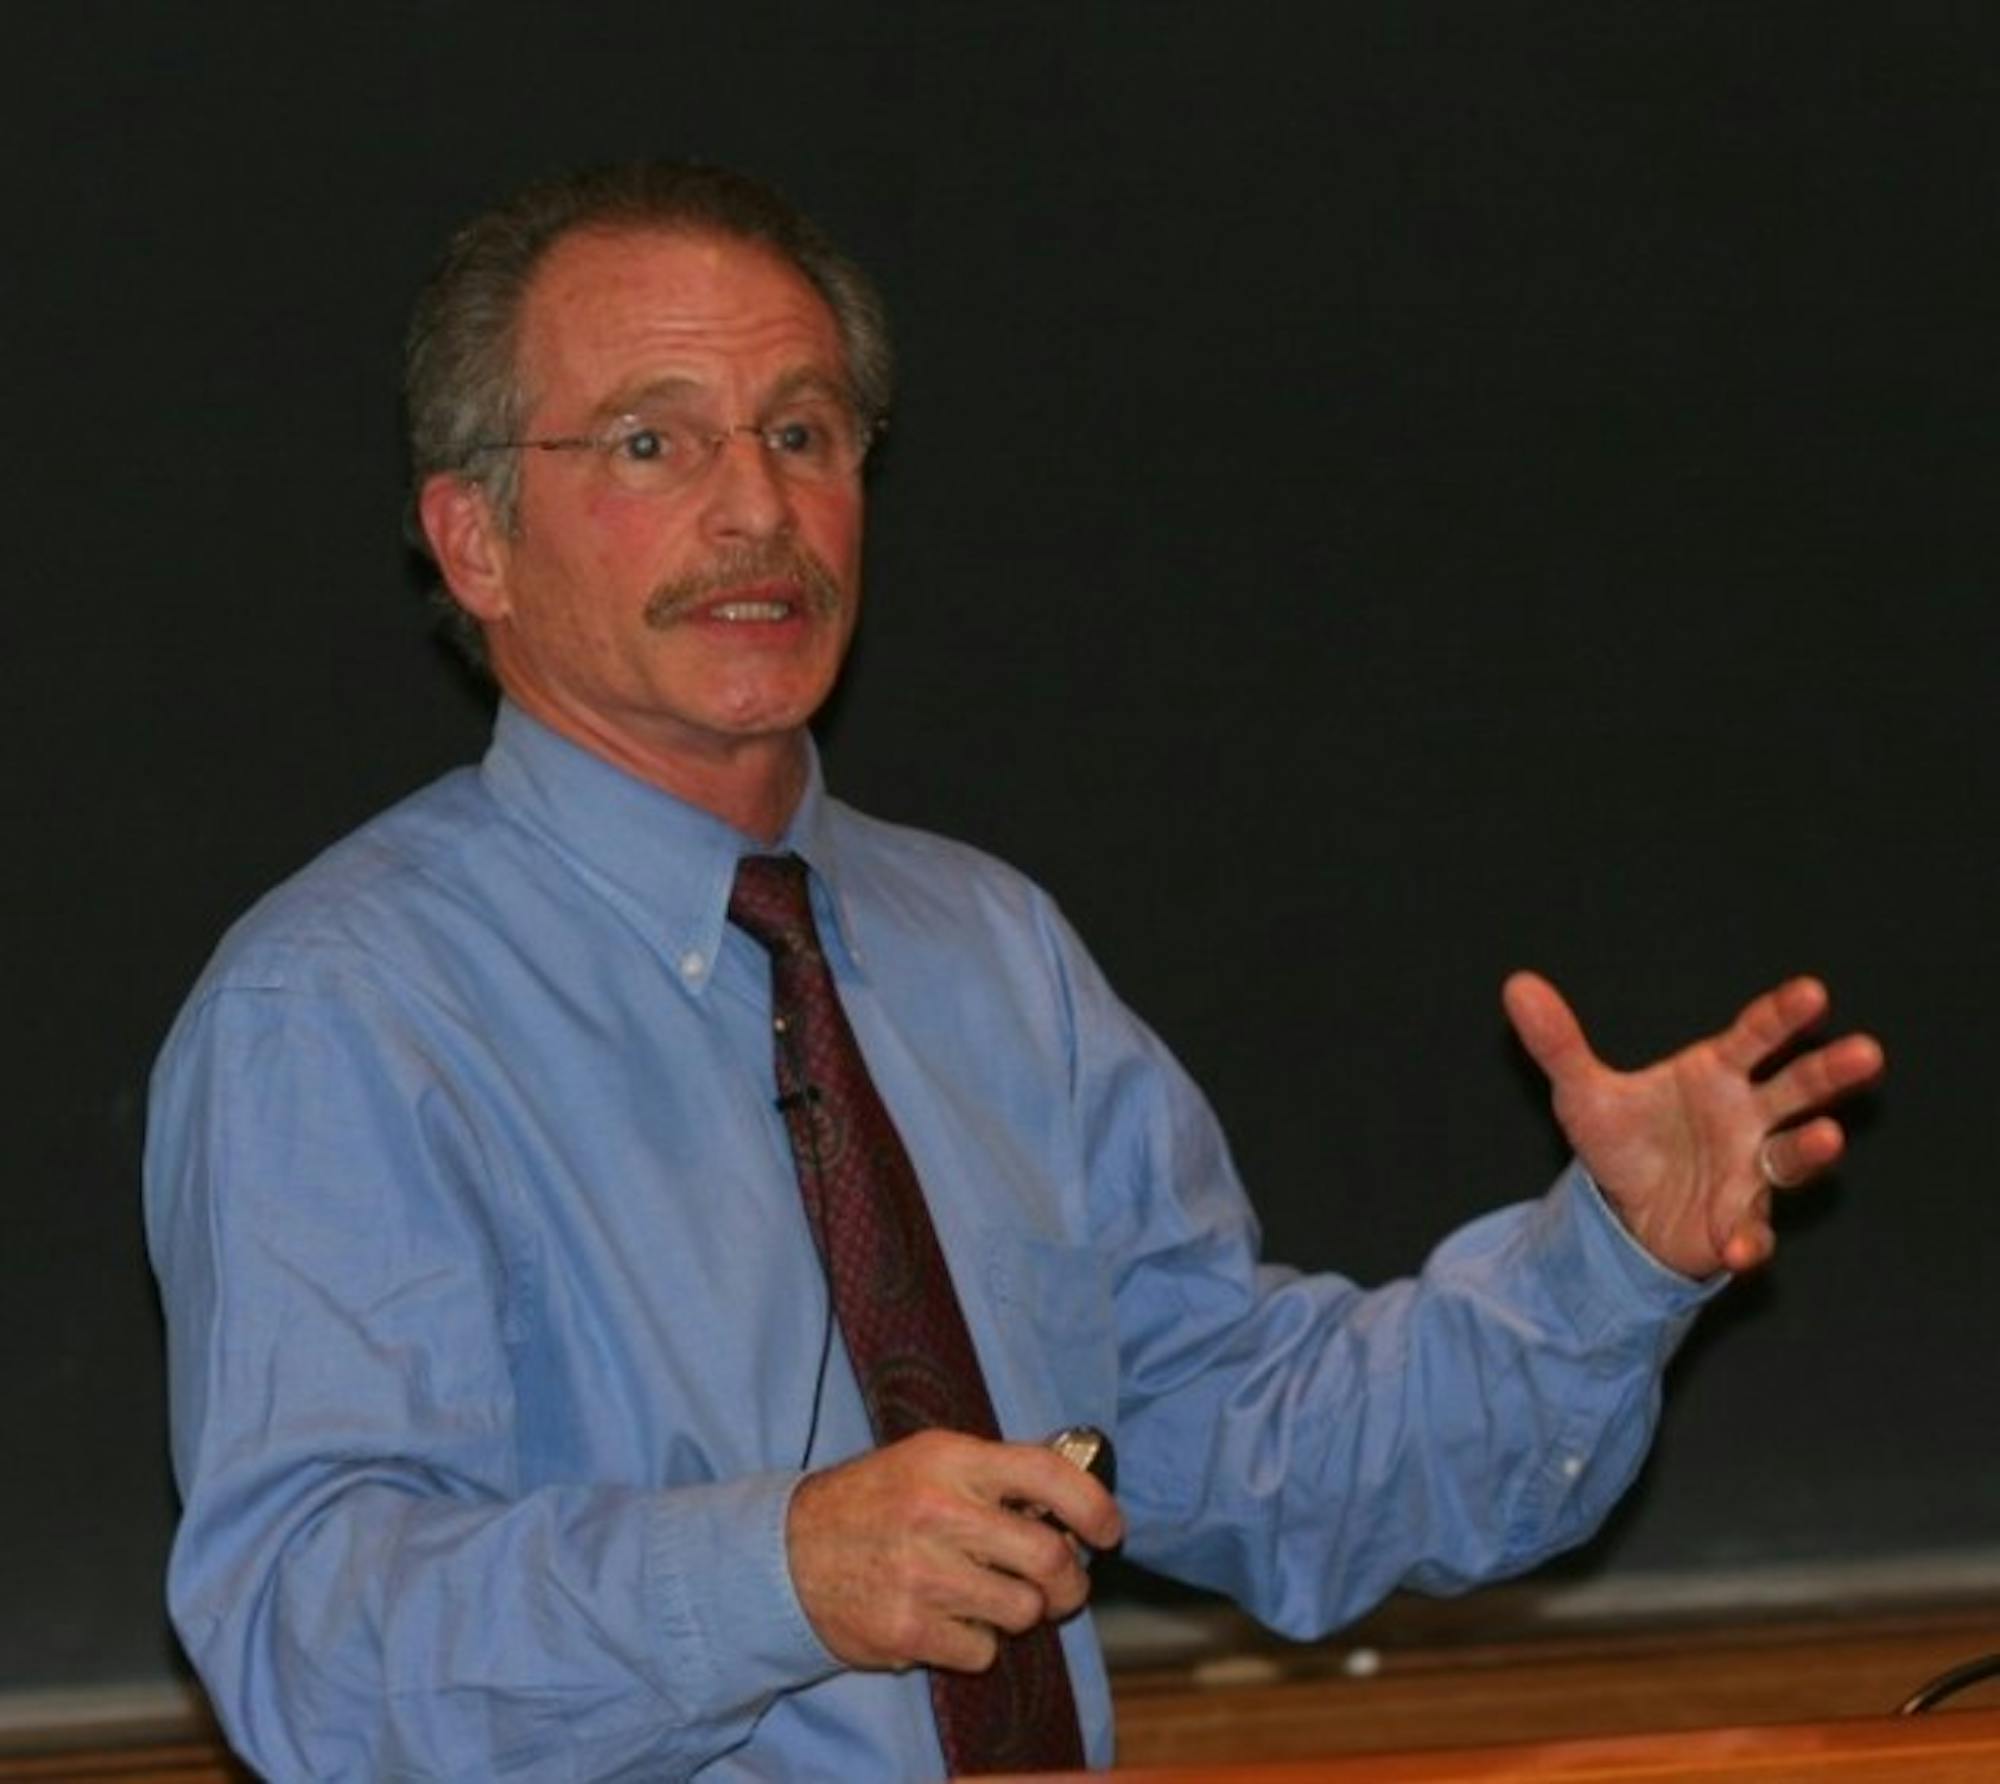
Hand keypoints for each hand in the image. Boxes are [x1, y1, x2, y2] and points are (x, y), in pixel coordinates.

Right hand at [786, 1429, 1123, 1673]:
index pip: (1048, 1474)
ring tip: (989, 1598)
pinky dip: (975, 1643)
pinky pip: (983, 1651)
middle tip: (1061, 1587)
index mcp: (951, 1460)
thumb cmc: (875, 1503)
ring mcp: (923, 1574)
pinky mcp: (908, 1629)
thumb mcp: (929, 1461)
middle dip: (1069, 1582)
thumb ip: (994, 1474)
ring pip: (1022, 1611)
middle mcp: (940, 1512)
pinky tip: (948, 1620)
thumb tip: (1073, 1500)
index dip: (1094, 1506)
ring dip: (1018, 1613)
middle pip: (1048, 1557)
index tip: (1109, 1530)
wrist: (790, 1553)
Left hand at [1502, 972, 1883, 1277]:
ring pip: (1792, 1156)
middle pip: (1799, 1088)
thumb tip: (1516, 985)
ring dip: (1810, 1148)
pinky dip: (1749, 1240)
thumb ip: (1556, 1043)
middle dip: (1831, 1072)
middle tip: (1867, 1052)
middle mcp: (1748, 1116)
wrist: (1622, 1210)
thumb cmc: (1625, 1138)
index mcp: (1718, 1073)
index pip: (1758, 1036)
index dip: (1785, 1015)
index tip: (1813, 993)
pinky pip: (1753, 1232)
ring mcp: (1750, 1170)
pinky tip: (1739, 1249)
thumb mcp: (1581, 1092)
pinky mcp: (1739, 1221)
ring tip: (1829, 1137)